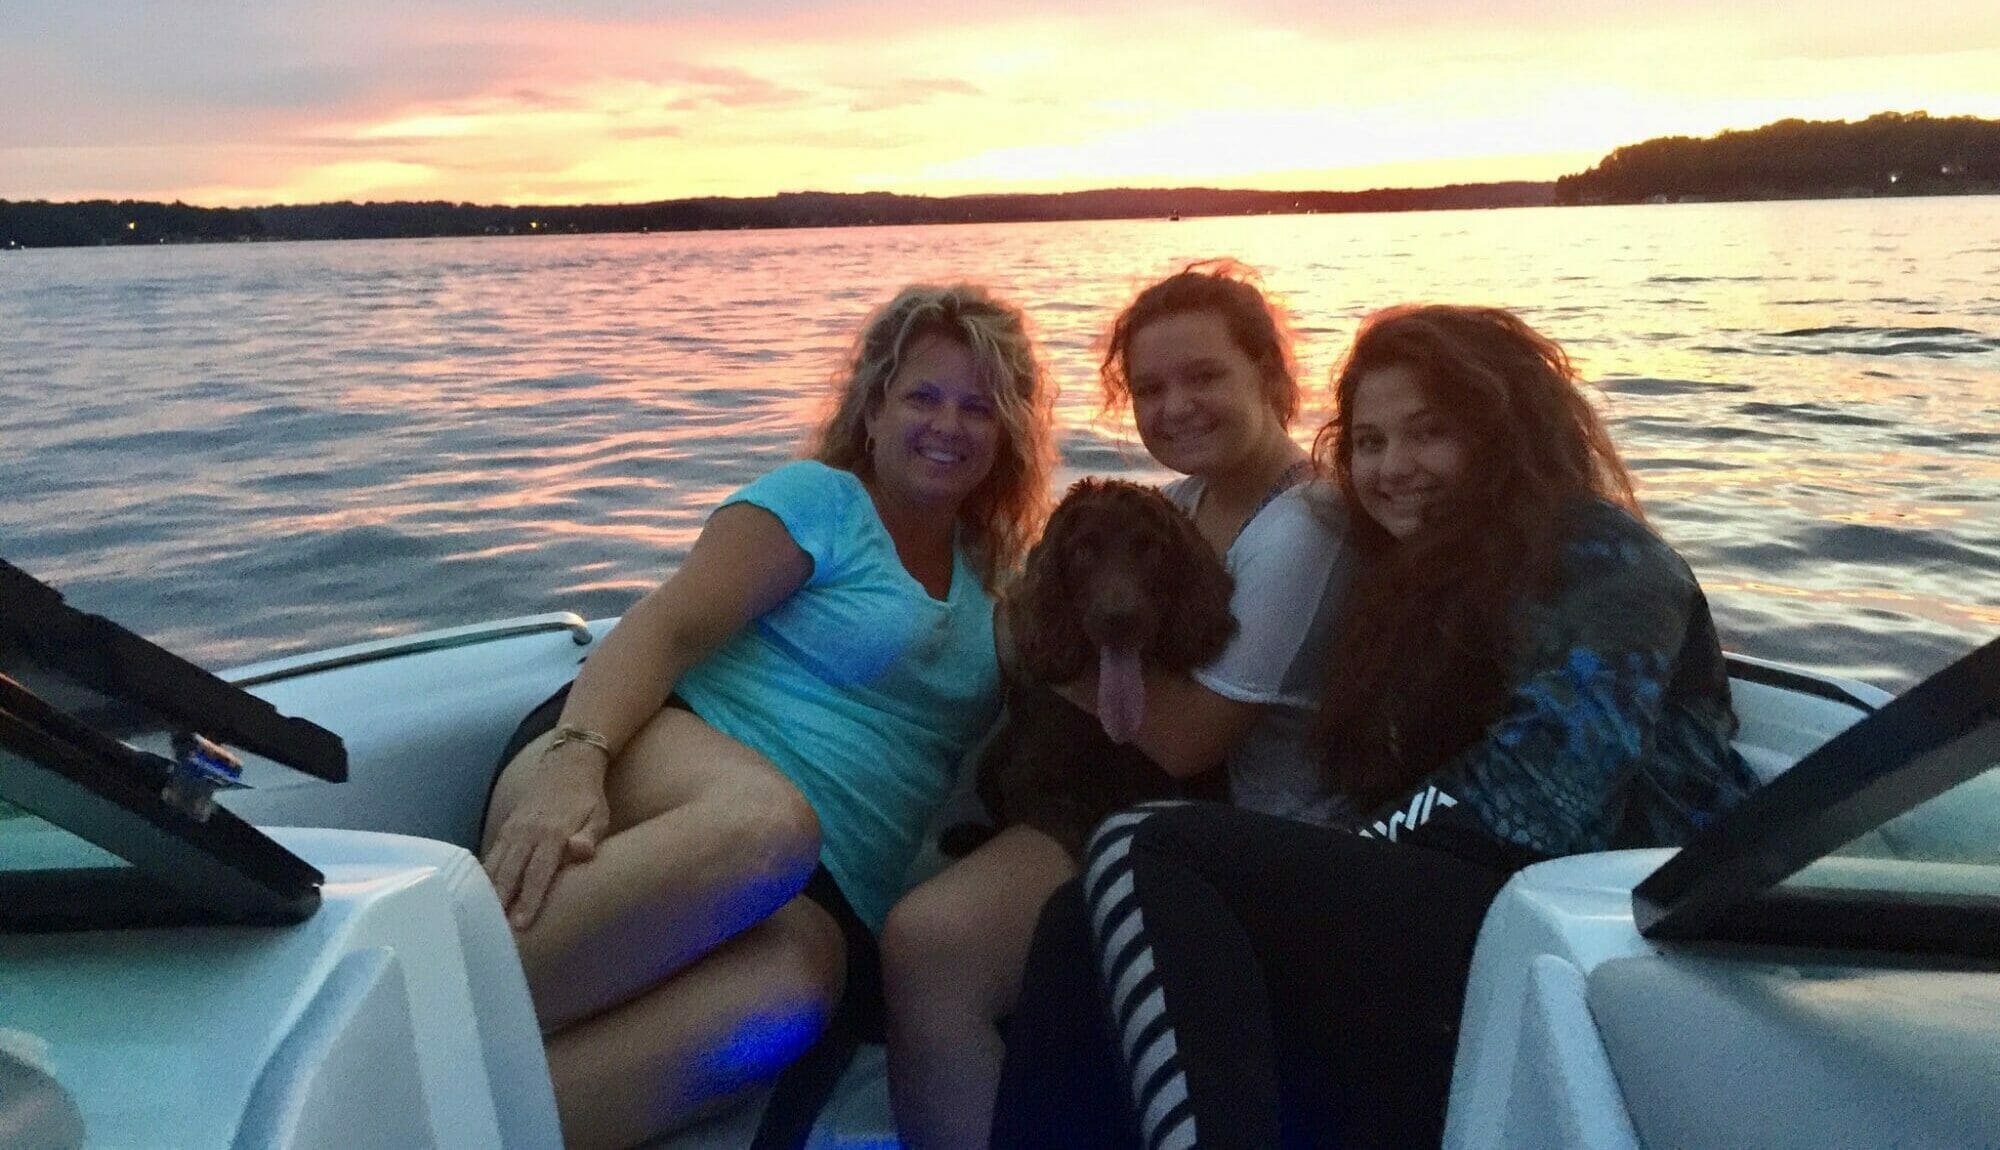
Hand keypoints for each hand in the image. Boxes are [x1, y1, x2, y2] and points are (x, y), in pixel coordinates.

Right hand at [482, 749, 611, 929]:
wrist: (567, 765)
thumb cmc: (588, 799)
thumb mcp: (599, 816)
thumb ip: (590, 836)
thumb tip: (580, 851)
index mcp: (554, 834)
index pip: (539, 873)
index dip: (530, 899)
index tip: (521, 924)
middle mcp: (528, 833)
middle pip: (511, 873)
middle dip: (501, 902)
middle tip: (493, 932)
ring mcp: (514, 830)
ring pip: (496, 865)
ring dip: (488, 892)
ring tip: (479, 919)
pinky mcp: (506, 828)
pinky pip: (491, 855)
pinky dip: (483, 876)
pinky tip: (477, 895)